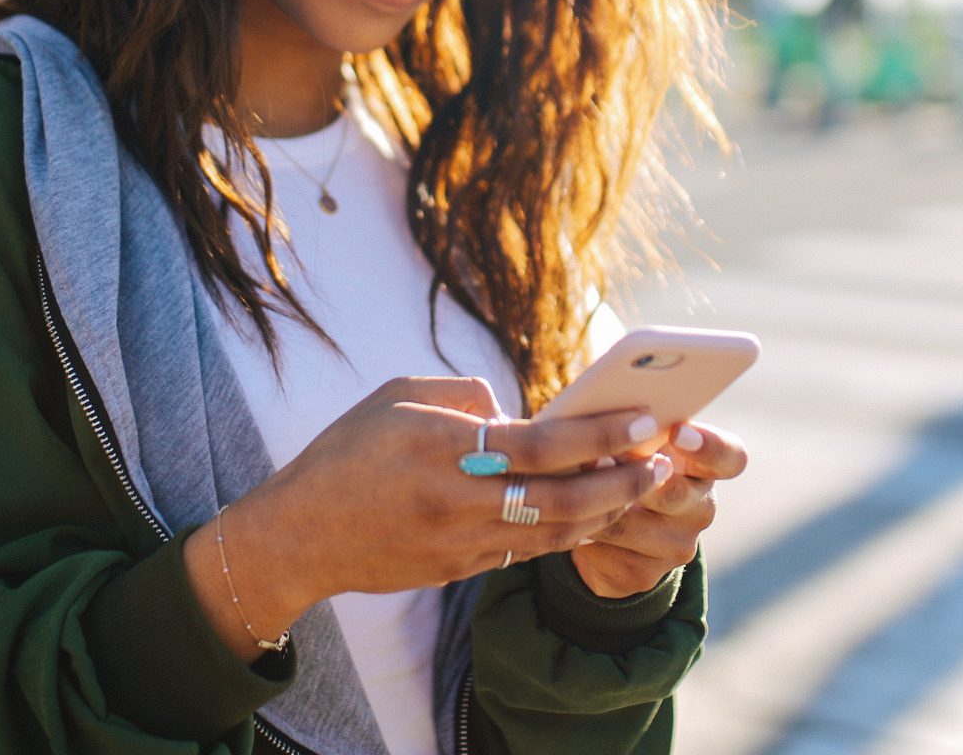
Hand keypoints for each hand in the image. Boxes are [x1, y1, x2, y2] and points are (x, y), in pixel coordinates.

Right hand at [188, 376, 671, 661]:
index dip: (600, 433)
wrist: (300, 535)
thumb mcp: (396, 397)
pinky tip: (593, 513)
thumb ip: (462, 392)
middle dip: (622, 481)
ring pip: (553, 534)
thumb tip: (514, 404)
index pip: (542, 443)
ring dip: (605, 512)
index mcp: (443, 449)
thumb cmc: (347, 452)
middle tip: (662, 462)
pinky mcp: (458, 569)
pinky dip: (566, 533)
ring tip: (639, 487)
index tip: (644, 419)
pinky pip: (526, 553)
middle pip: (562, 498)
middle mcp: (457, 501)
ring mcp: (459, 543)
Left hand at [568, 419, 745, 598]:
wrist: (616, 533)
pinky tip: (564, 515)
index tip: (679, 431)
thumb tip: (609, 413)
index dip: (709, 446)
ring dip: (594, 501)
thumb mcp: (638, 443)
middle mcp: (701, 510)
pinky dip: (580, 529)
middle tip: (596, 454)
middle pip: (673, 494)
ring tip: (567, 480)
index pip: (730, 458)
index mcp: (707, 470)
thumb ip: (637, 428)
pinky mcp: (643, 575)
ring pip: (629, 523)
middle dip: (631, 474)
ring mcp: (675, 547)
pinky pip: (604, 550)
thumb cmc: (625, 466)